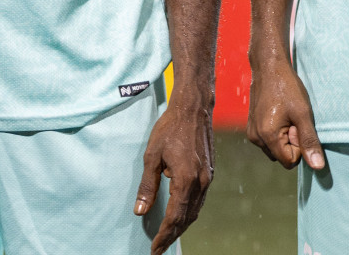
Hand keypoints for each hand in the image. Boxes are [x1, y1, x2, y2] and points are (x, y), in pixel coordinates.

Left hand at [136, 94, 214, 254]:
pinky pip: (199, 200)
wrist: (194, 108)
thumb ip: (147, 186)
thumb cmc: (170, 128)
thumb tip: (140, 211)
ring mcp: (207, 177)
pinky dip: (189, 213)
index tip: (154, 249)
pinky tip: (180, 215)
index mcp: (186, 179)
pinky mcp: (208, 172)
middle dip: (172, 235)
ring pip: (195, 210)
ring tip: (168, 236)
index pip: (174, 216)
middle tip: (159, 248)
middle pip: (187, 218)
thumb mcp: (152, 156)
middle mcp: (200, 182)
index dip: (164, 235)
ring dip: (182, 226)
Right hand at [246, 60, 324, 171]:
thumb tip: (317, 167)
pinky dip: (278, 132)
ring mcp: (252, 133)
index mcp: (267, 137)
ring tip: (287, 115)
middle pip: (282, 157)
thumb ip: (309, 141)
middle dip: (291, 142)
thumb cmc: (287, 88)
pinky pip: (269, 140)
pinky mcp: (252, 127)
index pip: (290, 161)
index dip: (299, 145)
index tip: (298, 125)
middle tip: (293, 118)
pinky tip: (280, 113)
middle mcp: (256, 139)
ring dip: (285, 137)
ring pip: (276, 149)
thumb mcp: (303, 114)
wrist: (269, 67)